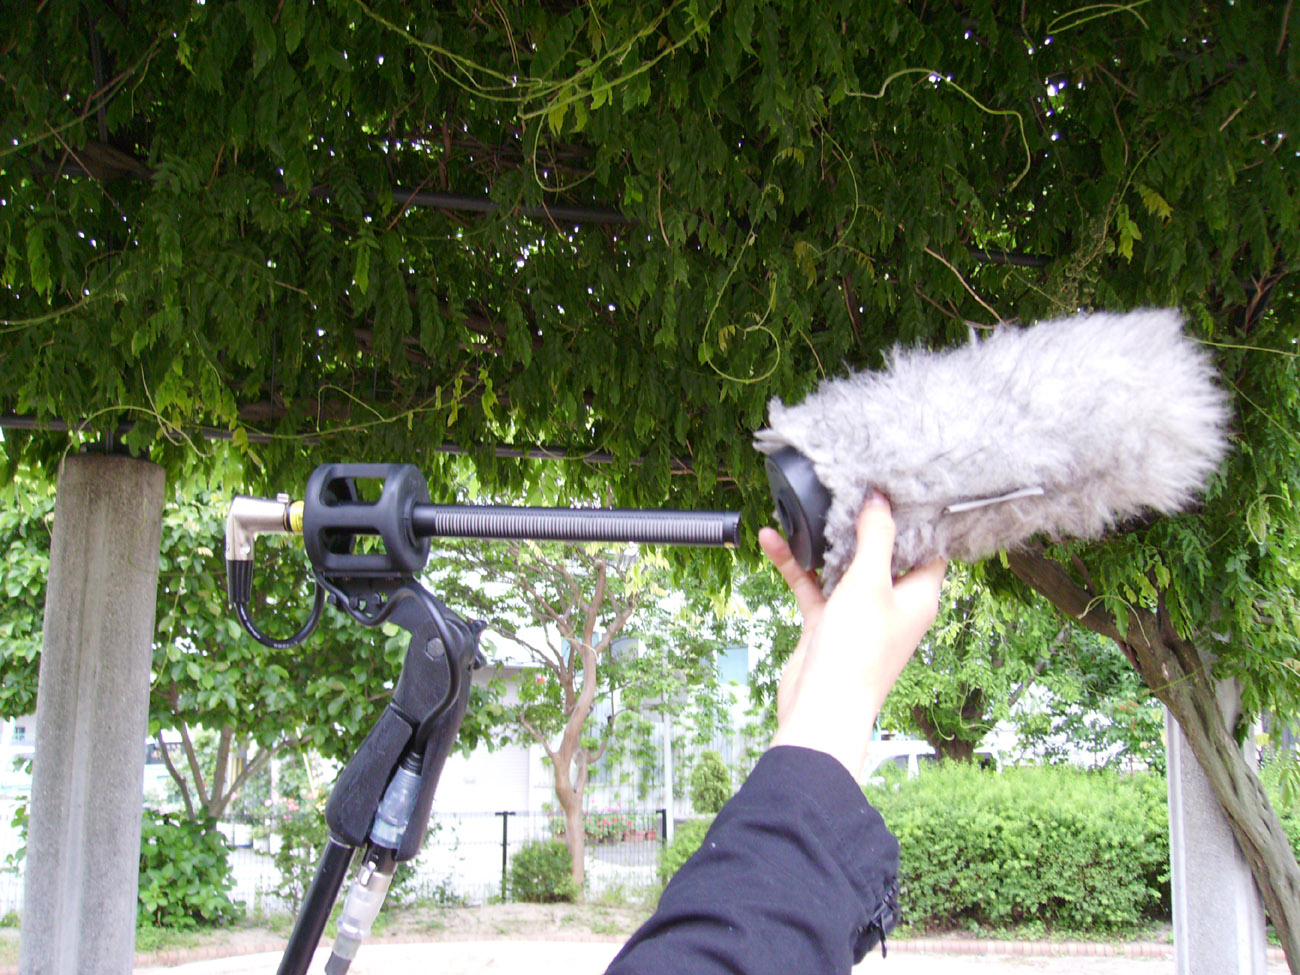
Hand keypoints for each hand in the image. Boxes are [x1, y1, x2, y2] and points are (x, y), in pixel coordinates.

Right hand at [761, 493, 945, 781]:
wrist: (822, 707)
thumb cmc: (858, 651)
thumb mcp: (870, 583)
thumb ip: (875, 538)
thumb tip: (881, 501)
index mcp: (918, 596)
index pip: (928, 550)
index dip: (918, 522)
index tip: (900, 490)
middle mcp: (892, 604)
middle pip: (882, 555)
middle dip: (863, 525)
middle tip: (850, 489)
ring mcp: (859, 615)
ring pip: (842, 569)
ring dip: (823, 543)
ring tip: (807, 508)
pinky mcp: (828, 624)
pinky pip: (813, 586)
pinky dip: (795, 566)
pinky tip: (772, 541)